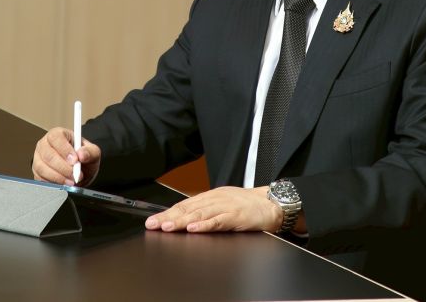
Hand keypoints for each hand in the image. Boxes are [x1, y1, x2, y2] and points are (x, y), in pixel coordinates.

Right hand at [31, 127, 100, 185]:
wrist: (79, 170)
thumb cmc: (83, 157)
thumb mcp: (93, 152)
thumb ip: (90, 152)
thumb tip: (82, 154)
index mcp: (58, 134)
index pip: (56, 137)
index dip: (64, 149)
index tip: (75, 160)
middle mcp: (45, 144)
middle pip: (48, 155)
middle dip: (63, 167)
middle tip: (76, 174)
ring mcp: (38, 158)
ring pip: (42, 168)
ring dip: (59, 177)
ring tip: (72, 181)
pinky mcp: (37, 172)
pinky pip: (40, 179)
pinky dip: (53, 183)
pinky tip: (64, 184)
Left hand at [144, 186, 282, 232]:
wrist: (272, 203)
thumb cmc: (249, 206)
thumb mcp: (224, 204)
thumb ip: (207, 211)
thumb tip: (187, 219)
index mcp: (211, 196)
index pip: (185, 205)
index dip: (168, 212)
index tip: (153, 221)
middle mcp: (216, 199)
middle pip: (188, 209)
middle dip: (169, 217)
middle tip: (153, 224)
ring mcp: (226, 207)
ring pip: (200, 214)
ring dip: (182, 221)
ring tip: (168, 227)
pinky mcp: (236, 216)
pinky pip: (218, 221)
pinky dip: (205, 225)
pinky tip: (193, 229)